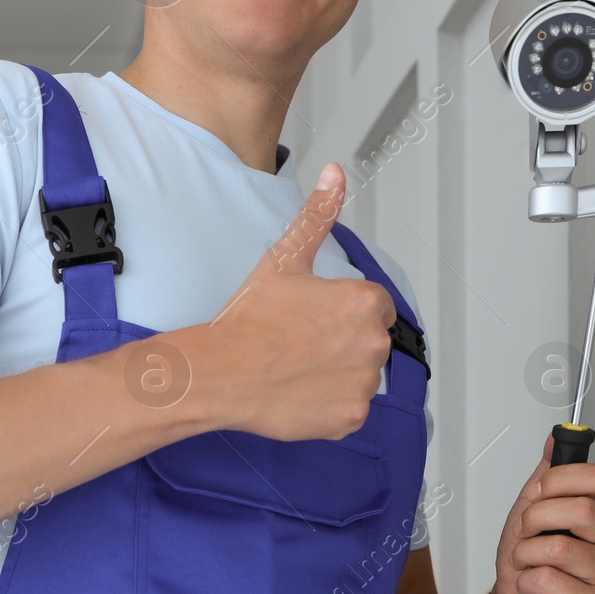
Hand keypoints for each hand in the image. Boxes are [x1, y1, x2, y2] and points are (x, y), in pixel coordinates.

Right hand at [174, 162, 395, 441]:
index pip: (373, 305)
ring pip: (361, 375)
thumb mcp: (285, 258)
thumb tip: (335, 174)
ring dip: (338, 372)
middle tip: (301, 341)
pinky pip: (350, 409)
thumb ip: (318, 215)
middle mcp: (372, 345)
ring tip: (297, 365)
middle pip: (370, 340)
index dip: (342, 309)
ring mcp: (362, 385)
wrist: (220, 372)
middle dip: (343, 340)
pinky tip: (300, 390)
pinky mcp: (349, 418)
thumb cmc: (249, 319)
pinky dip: (330, 404)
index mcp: (363, 303)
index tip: (313, 316)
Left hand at [485, 432, 594, 593]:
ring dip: (526, 552)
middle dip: (537, 517)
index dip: (559, 480)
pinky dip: (526, 579)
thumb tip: (556, 440)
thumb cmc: (530, 561)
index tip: (538, 492)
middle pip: (583, 509)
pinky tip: (533, 584)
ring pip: (560, 547)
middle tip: (527, 531)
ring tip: (528, 561)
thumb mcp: (533, 508)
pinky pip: (548, 579)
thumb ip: (548, 474)